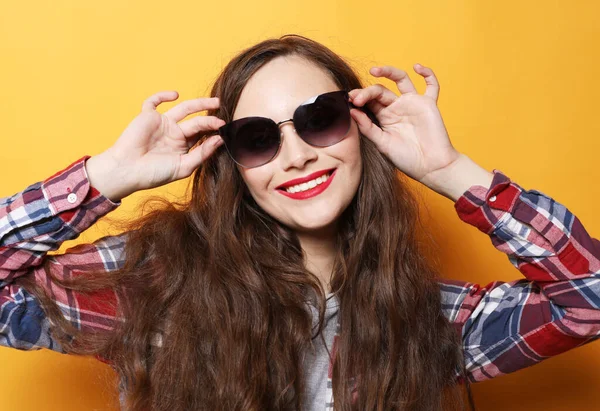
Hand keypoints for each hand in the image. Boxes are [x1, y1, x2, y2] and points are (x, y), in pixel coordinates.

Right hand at [87, 91, 224, 200]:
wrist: (127, 171)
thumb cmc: (154, 174)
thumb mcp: (184, 167)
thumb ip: (202, 153)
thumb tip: (219, 140)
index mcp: (183, 146)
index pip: (202, 135)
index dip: (213, 131)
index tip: (224, 130)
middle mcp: (174, 133)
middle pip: (197, 121)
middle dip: (210, 119)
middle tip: (223, 117)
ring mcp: (162, 123)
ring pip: (184, 109)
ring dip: (199, 104)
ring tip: (215, 102)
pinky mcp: (148, 116)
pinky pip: (154, 102)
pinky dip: (163, 96)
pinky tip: (176, 95)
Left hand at [349, 64, 460, 184]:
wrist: (430, 167)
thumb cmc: (406, 159)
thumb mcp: (382, 144)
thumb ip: (368, 127)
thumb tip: (352, 111)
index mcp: (383, 117)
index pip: (369, 101)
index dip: (359, 98)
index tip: (350, 101)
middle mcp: (397, 108)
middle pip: (380, 91)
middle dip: (367, 92)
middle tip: (357, 98)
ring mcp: (412, 104)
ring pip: (401, 80)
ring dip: (388, 72)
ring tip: (375, 70)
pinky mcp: (428, 104)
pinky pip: (432, 85)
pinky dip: (427, 73)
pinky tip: (417, 67)